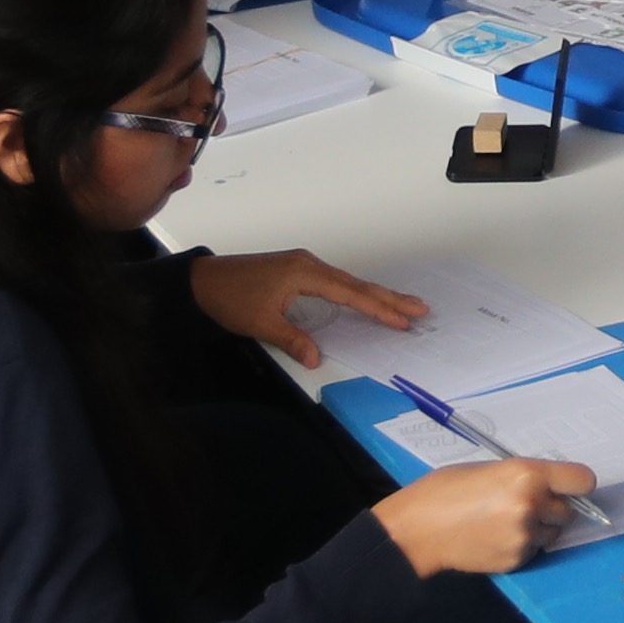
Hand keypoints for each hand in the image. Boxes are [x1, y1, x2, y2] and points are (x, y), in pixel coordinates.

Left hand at [189, 248, 424, 365]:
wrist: (203, 280)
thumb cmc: (228, 297)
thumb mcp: (260, 323)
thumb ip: (291, 339)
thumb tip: (315, 358)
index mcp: (304, 272)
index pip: (350, 293)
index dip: (377, 308)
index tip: (401, 320)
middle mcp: (309, 264)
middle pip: (357, 284)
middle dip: (389, 298)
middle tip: (420, 308)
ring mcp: (304, 265)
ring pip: (348, 282)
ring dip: (375, 294)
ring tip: (403, 305)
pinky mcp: (298, 270)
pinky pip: (336, 282)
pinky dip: (356, 292)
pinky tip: (366, 299)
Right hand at [373, 457, 598, 576]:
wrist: (418, 529)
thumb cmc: (446, 490)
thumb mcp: (489, 469)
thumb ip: (525, 477)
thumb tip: (552, 486)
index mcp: (527, 474)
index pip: (583, 480)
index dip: (576, 484)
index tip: (568, 487)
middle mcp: (532, 505)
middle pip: (569, 510)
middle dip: (553, 508)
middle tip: (524, 504)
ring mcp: (525, 536)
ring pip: (553, 533)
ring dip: (539, 528)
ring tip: (504, 522)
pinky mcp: (517, 560)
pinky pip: (534, 551)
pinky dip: (522, 545)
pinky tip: (494, 537)